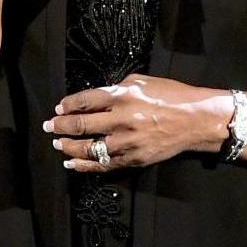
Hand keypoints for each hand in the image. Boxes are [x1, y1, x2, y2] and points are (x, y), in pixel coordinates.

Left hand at [42, 74, 228, 171]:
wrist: (197, 120)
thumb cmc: (173, 96)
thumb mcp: (143, 81)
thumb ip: (117, 88)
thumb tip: (97, 98)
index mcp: (123, 96)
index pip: (85, 100)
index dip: (68, 105)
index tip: (59, 108)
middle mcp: (122, 119)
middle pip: (81, 124)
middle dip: (60, 126)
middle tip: (49, 126)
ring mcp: (127, 142)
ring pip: (88, 148)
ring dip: (68, 146)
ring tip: (58, 144)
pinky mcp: (134, 159)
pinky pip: (103, 165)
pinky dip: (85, 165)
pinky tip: (72, 162)